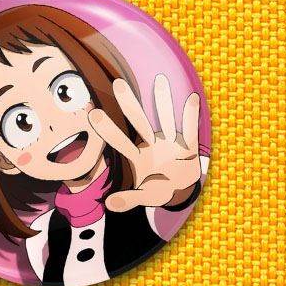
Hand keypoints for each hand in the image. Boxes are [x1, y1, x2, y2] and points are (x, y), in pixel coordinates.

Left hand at [88, 75, 201, 211]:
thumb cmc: (160, 188)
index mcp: (138, 157)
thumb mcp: (145, 196)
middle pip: (139, 122)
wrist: (183, 189)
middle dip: (129, 104)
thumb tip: (108, 204)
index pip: (120, 141)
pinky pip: (191, 129)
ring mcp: (171, 143)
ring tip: (160, 81)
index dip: (108, 130)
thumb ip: (128, 199)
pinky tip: (191, 98)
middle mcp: (153, 144)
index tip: (93, 114)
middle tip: (117, 83)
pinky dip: (191, 115)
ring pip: (166, 120)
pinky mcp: (189, 146)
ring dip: (164, 102)